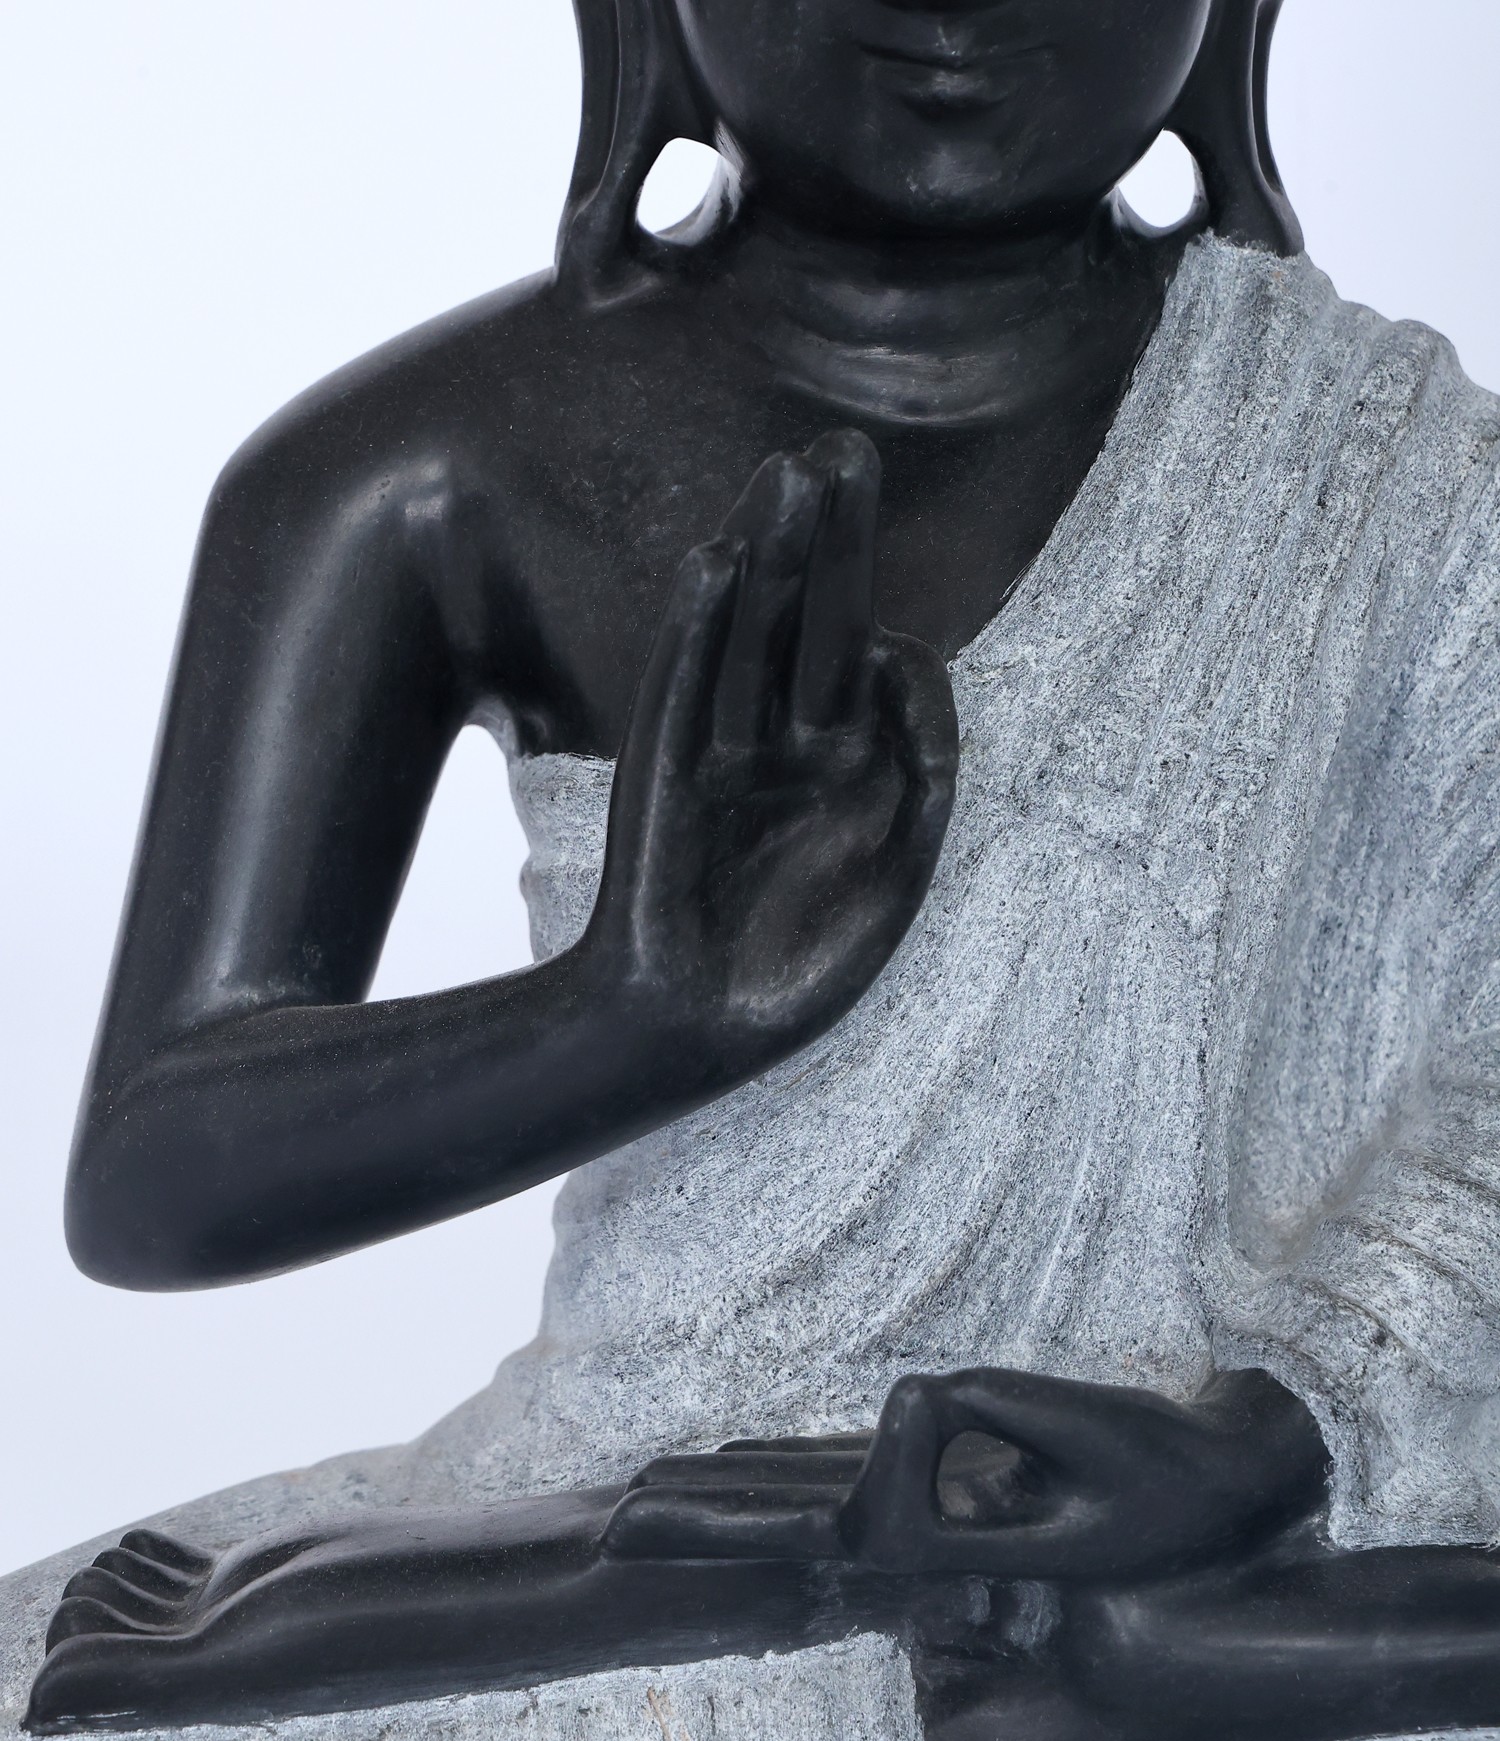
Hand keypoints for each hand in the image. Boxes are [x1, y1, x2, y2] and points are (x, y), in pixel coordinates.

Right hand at [585, 429, 956, 1078]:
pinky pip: (687, 685)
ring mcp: (723, 750)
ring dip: (771, 555)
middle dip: (830, 541)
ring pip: (753, 635)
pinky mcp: (666, 771)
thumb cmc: (798, 970)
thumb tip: (903, 649)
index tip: (891, 655)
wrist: (694, 1032)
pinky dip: (704, 625)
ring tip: (789, 471)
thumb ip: (923, 761)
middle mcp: (786, 747)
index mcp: (850, 771)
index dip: (895, 647)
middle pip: (813, 622)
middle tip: (844, 449)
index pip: (876, 670)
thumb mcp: (901, 866)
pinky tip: (721, 559)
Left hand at [603, 1368, 1328, 1581]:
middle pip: (780, 1525)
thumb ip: (977, 1416)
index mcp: (936, 1544)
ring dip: (732, 1492)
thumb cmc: (1172, 1475)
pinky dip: (795, 1462)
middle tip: (602, 1520)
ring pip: (809, 1496)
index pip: (794, 1535)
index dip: (704, 1529)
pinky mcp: (957, 1482)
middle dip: (694, 1522)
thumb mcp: (1083, 1436)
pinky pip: (854, 1469)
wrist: (1239, 1505)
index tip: (620, 1517)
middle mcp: (921, 1538)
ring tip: (653, 1489)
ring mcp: (935, 1512)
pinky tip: (754, 1459)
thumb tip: (904, 1399)